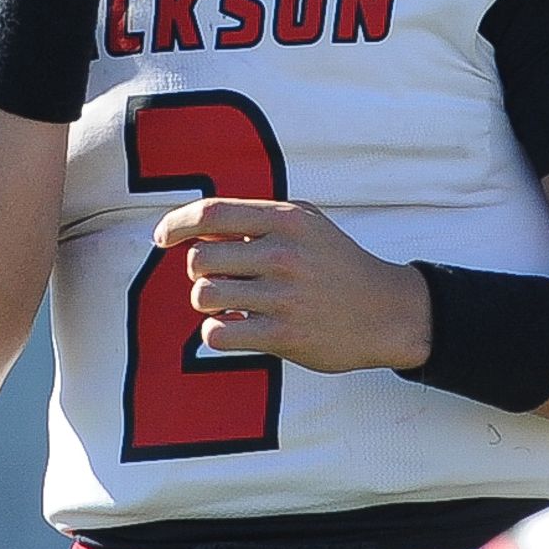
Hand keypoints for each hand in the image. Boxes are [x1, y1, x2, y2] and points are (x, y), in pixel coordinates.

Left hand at [155, 198, 435, 374]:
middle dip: (198, 272)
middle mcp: (284, 254)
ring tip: (230, 305)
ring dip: (208, 303)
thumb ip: (257, 219)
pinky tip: (235, 328)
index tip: (162, 238)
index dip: (176, 224)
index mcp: (286, 220)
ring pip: (203, 296)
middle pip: (199, 259)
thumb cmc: (337, 265)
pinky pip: (218, 334)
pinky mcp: (284, 335)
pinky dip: (216, 333)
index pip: (211, 213)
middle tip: (220, 279)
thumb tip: (196, 229)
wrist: (386, 311)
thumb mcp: (307, 225)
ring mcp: (284, 296)